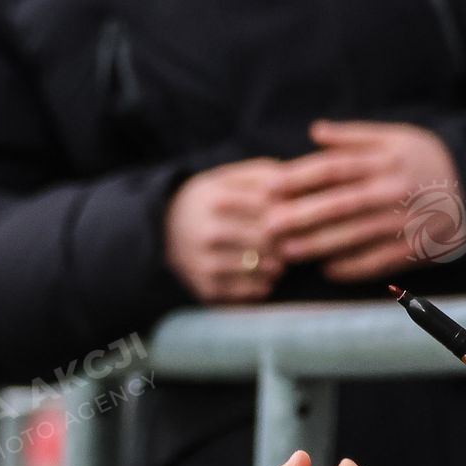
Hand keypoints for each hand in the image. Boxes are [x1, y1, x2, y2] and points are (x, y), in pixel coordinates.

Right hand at [164, 158, 287, 303]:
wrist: (165, 229)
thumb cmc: (211, 200)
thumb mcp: (229, 177)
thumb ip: (264, 173)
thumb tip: (300, 181)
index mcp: (217, 198)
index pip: (269, 205)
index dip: (290, 211)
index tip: (298, 216)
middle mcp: (209, 231)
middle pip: (267, 239)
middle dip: (287, 241)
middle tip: (296, 242)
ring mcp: (206, 262)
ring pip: (260, 267)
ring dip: (278, 266)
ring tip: (281, 261)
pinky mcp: (206, 287)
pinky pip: (247, 292)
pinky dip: (263, 286)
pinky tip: (265, 277)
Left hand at [267, 121, 465, 281]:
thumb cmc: (426, 161)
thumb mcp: (398, 137)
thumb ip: (354, 136)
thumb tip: (314, 130)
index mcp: (386, 159)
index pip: (334, 168)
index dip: (299, 177)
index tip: (268, 187)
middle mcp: (394, 190)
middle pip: (340, 203)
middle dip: (300, 216)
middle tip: (268, 226)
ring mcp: (405, 221)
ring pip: (355, 235)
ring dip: (317, 246)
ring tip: (286, 253)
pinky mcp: (415, 247)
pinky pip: (378, 260)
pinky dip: (351, 267)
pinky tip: (326, 271)